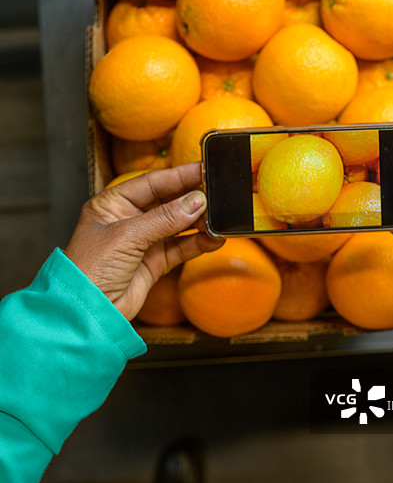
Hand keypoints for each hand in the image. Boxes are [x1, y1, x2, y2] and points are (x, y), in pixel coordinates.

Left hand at [65, 163, 223, 320]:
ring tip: (218, 218)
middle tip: (217, 193)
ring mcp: (141, 241)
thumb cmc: (89, 270)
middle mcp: (127, 219)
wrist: (85, 313)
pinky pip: (180, 248)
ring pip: (177, 225)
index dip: (178, 176)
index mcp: (112, 204)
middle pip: (166, 202)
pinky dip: (198, 243)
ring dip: (198, 222)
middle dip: (192, 198)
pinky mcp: (153, 263)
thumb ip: (163, 219)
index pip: (151, 183)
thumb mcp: (126, 237)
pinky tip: (213, 239)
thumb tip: (195, 202)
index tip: (204, 170)